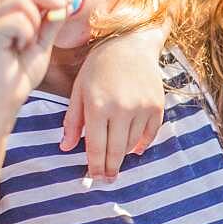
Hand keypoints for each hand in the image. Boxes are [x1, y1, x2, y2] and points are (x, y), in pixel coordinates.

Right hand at [0, 0, 68, 121]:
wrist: (6, 99)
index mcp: (4, 15)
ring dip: (36, 19)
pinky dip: (27, 33)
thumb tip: (64, 3)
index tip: (68, 1)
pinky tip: (20, 48)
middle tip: (63, 9)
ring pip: (20, 1)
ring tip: (30, 41)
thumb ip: (51, 23)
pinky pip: (17, 20)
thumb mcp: (43, 44)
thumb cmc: (21, 74)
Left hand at [62, 27, 166, 180]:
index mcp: (97, 106)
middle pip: (116, 151)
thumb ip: (72, 120)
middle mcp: (121, 109)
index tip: (94, 177)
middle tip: (108, 179)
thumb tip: (66, 147)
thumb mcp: (78, 90)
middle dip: (110, 168)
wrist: (130, 44)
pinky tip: (135, 148)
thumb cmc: (99, 66)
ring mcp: (142, 108)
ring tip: (118, 158)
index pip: (96, 147)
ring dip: (124, 154)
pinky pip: (150, 134)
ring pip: (133, 144)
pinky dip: (142, 143)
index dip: (95, 165)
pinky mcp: (157, 106)